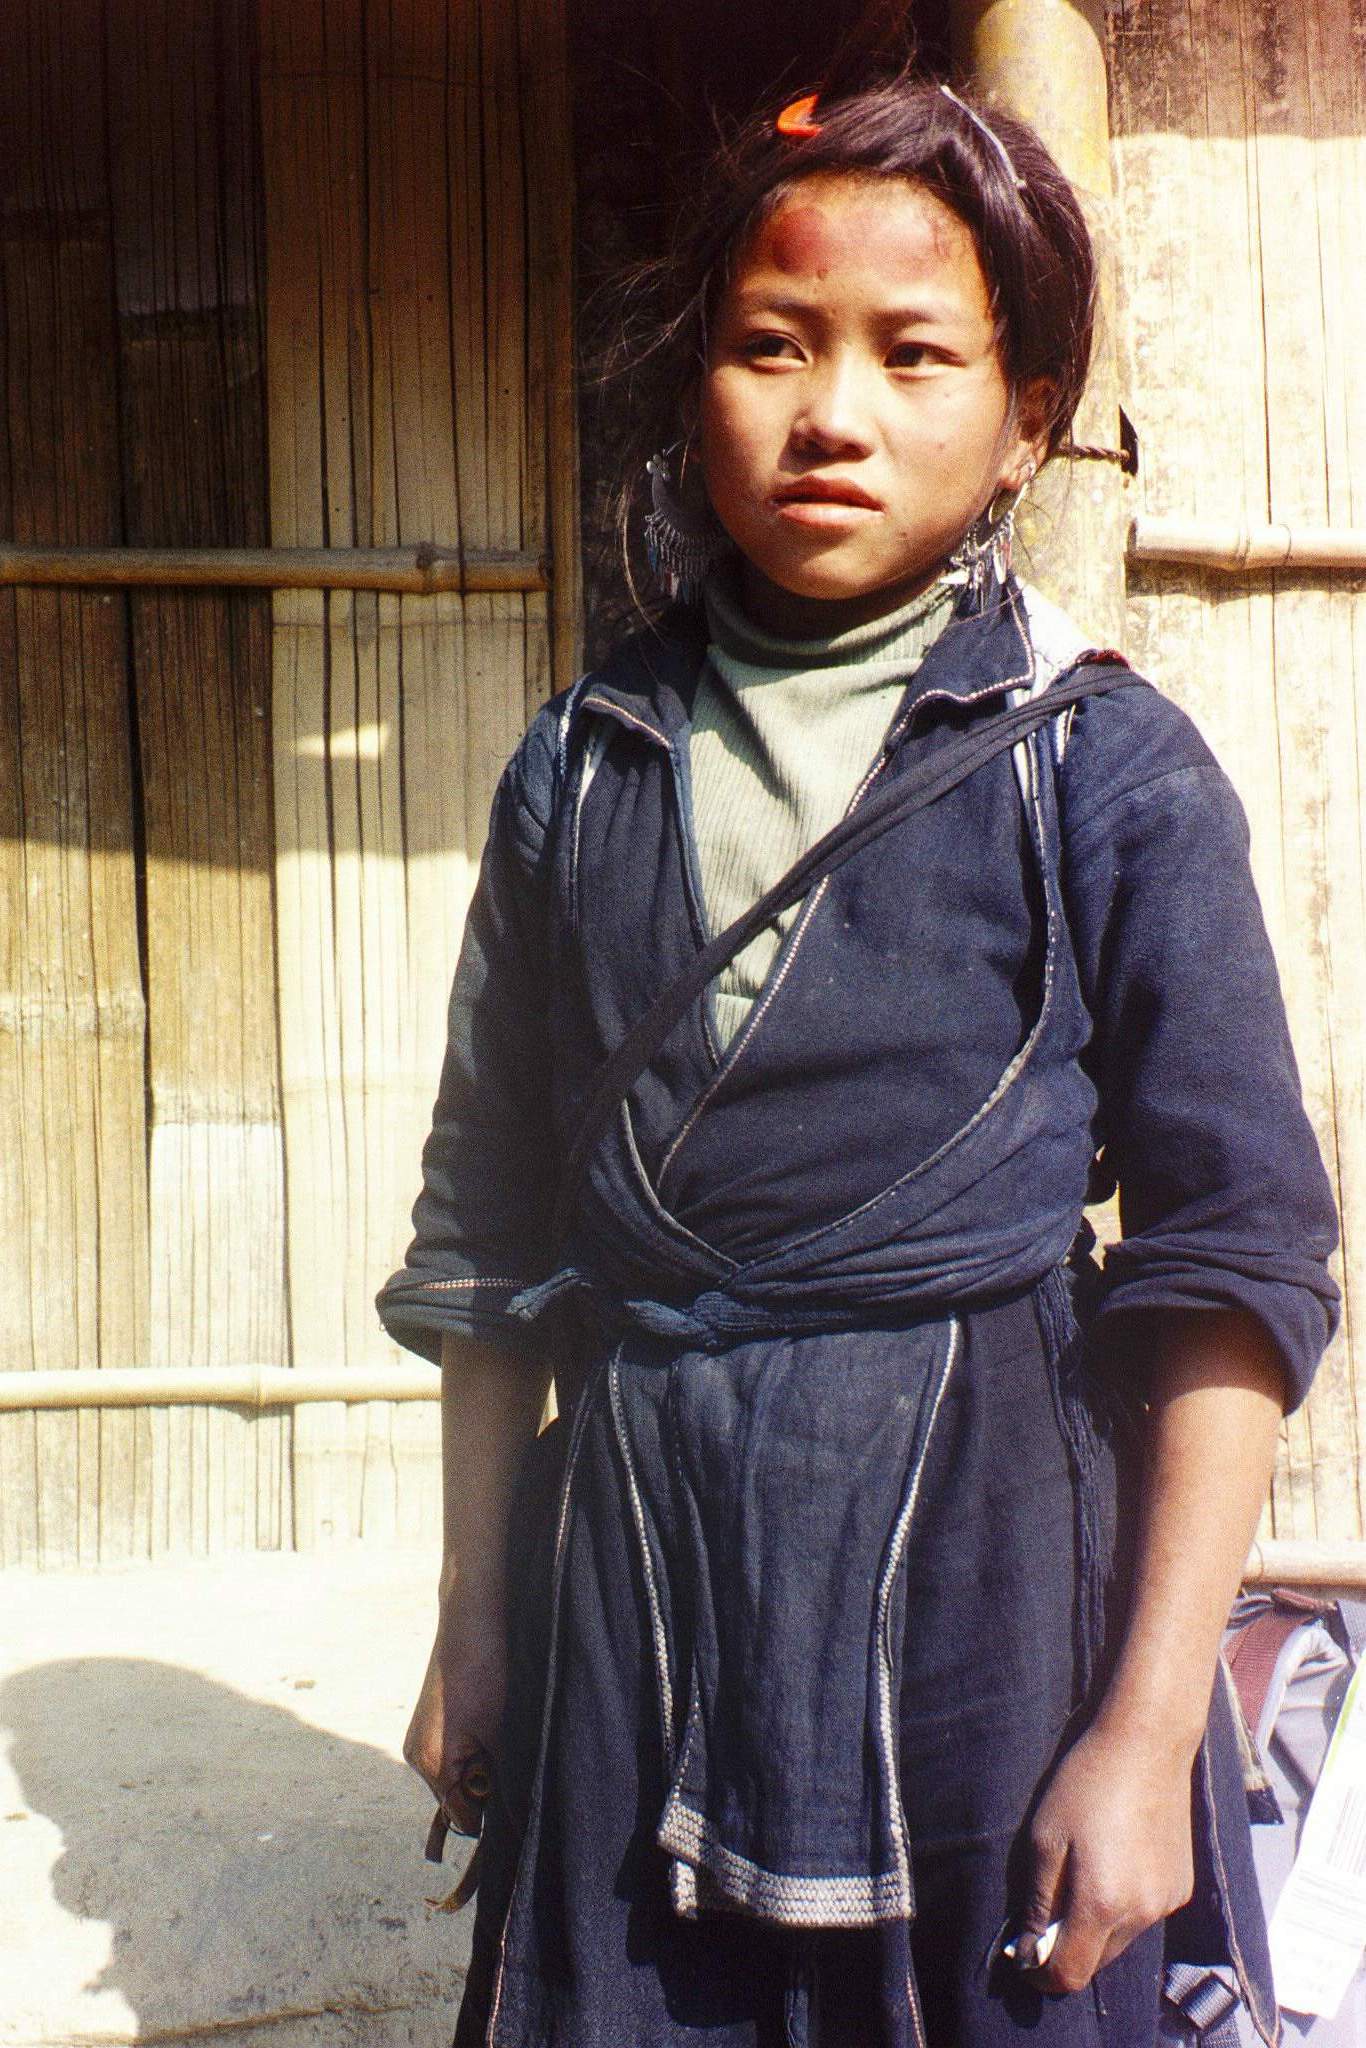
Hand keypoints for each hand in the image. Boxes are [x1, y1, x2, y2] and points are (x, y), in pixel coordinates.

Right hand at [404, 1580, 506, 1834]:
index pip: (465, 1819)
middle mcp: (417, 1758)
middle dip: (489, 1787)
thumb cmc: (489, 1672)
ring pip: (460, 1777)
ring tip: (501, 1732)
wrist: (472, 1618)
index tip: (521, 1794)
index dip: (496, 1814)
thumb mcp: (504, 1734)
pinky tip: (491, 1722)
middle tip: (511, 1752)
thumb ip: (506, 1784)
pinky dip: (477, 1749)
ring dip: (485, 1767)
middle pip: (460, 1800)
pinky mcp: (429, 1725)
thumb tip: (520, 1823)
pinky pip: (455, 1756)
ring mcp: (420, 1740)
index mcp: (431, 1765)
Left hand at [1017, 1718, 1194, 1993]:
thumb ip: (1038, 1902)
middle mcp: (1142, 1914)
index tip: (1025, 1954)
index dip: (1043, 1972)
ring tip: (1083, 1872)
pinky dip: (1125, 1905)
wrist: (1146, 1743)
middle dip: (1070, 1947)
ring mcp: (1167, 1902)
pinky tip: (1115, 1860)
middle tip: (1049, 1906)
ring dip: (1098, 1925)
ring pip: (1123, 1940)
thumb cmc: (1086, 1784)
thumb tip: (1029, 1949)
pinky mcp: (1183, 1886)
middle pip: (1098, 1962)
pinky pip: (1145, 1914)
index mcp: (1103, 1904)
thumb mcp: (1044, 1838)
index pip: (1071, 1974)